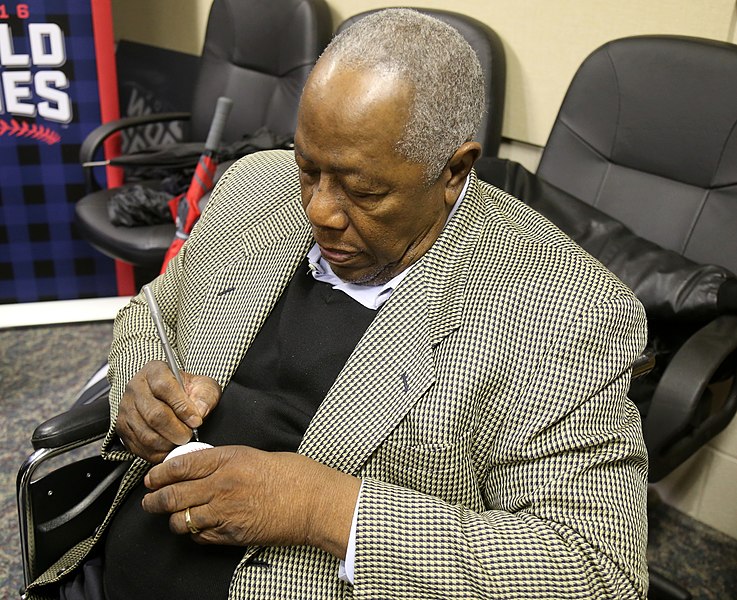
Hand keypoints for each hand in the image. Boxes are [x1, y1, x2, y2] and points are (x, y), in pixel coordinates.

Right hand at [116, 360, 220, 462]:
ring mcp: (126, 408)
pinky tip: (169, 447)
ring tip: (180, 441)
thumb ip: (205, 397)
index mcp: (155, 371)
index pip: (164, 388)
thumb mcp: (203, 386)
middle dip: (176, 430)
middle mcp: (136, 387)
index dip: (182, 407)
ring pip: (146, 434)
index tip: (196, 420)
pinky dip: (157, 452)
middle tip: (189, 435)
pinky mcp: (122, 427)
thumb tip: (199, 413)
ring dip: (167, 443)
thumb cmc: (187, 391)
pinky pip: (138, 446)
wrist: (170, 397)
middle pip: (154, 414)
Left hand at [141, 446, 360, 557]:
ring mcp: (226, 511)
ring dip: (175, 520)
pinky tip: (199, 528)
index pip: (179, 467)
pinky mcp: (233, 534)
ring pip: (182, 520)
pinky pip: (201, 536)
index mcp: (227, 459)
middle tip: (150, 502)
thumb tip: (199, 468)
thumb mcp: (253, 455)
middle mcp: (222, 485)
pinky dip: (195, 533)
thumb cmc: (291, 474)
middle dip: (155, 501)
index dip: (159, 474)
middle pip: (173, 496)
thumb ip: (224, 461)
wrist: (313, 500)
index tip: (151, 478)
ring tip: (175, 517)